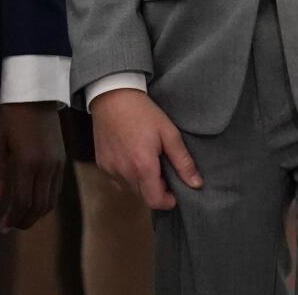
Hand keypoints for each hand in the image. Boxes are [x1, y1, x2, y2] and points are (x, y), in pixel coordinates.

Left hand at [0, 102, 65, 230]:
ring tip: (22, 218)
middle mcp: (46, 168)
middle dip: (25, 221)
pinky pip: (57, 189)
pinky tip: (34, 202)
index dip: (13, 219)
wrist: (37, 96)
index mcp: (27, 163)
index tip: (2, 227)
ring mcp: (57, 165)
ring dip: (36, 214)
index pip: (23, 202)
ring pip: (51, 201)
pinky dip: (46, 202)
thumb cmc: (11, 118)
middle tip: (11, 226)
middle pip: (39, 206)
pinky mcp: (63, 161)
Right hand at [90, 89, 201, 210]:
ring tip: (147, 160)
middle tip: (163, 169)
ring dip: (141, 183)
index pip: (155, 201)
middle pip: (143, 197)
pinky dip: (127, 176)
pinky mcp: (101, 165)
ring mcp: (110, 170)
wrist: (113, 95)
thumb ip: (183, 162)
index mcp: (142, 166)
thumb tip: (196, 184)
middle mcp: (123, 173)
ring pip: (130, 189)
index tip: (174, 188)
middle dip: (156, 190)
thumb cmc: (143, 112)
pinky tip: (132, 157)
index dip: (168, 200)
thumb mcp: (169, 133)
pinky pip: (117, 180)